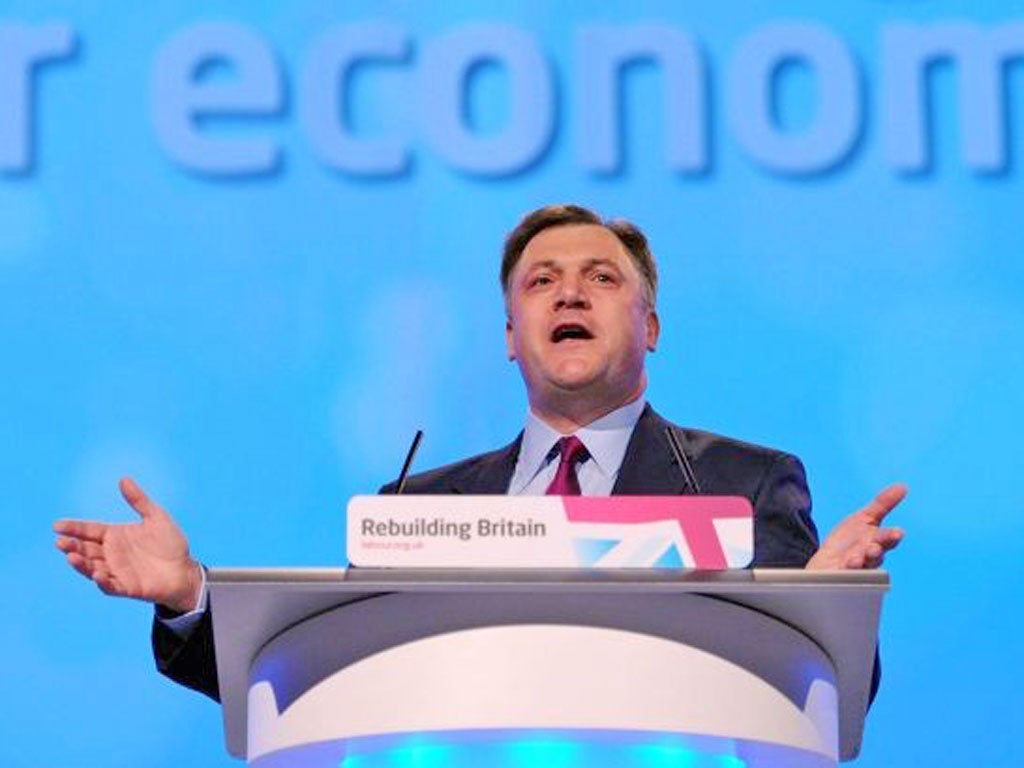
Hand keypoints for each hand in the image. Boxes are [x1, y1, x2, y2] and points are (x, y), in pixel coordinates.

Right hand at [54, 477, 202, 612]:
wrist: (186, 569)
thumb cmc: (171, 543)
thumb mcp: (156, 517)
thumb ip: (139, 500)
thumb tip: (124, 479)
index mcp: (115, 535)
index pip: (90, 530)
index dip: (74, 528)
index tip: (57, 525)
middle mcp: (111, 553)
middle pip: (86, 549)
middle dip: (72, 545)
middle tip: (61, 541)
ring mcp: (117, 571)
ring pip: (92, 568)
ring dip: (81, 564)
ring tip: (71, 556)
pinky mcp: (126, 587)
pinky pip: (110, 585)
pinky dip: (103, 581)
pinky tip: (98, 574)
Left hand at [806, 483, 906, 569]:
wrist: (827, 562)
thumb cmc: (849, 541)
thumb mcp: (864, 518)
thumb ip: (883, 504)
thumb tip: (903, 486)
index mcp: (877, 542)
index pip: (887, 539)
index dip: (892, 536)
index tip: (897, 532)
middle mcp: (869, 557)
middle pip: (876, 555)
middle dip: (876, 551)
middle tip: (875, 547)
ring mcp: (856, 569)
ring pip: (862, 567)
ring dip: (860, 562)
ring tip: (857, 557)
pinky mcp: (840, 577)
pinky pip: (845, 575)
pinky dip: (846, 570)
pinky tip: (845, 564)